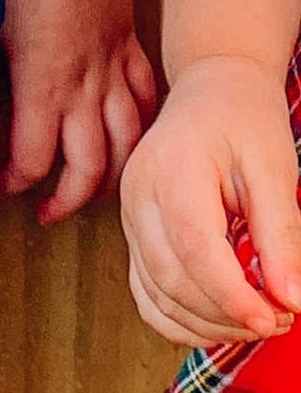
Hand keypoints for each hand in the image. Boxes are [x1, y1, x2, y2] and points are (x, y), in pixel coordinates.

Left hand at [0, 0, 156, 223]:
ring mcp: (113, 73)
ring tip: (94, 190)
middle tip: (46, 210)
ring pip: (127, 146)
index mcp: (41, 89)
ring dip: (113, 177)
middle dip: (67, 200)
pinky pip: (148, 101)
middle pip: (88, 171)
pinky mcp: (131, 50)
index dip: (12, 184)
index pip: (31, 162)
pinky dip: (144, 125)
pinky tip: (134, 135)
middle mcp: (83, 92)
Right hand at [120, 58, 300, 347]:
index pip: (194, 246)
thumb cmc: (243, 119)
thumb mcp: (275, 167)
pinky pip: (149, 295)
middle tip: (281, 317)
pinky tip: (221, 318)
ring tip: (259, 316)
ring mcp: (130, 215)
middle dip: (228, 316)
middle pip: (172, 279)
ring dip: (209, 324)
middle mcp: (139, 193)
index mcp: (173, 167)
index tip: (276, 318)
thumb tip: (292, 300)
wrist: (213, 91)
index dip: (233, 295)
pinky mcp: (135, 234)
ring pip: (158, 296)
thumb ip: (282, 235)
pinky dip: (183, 320)